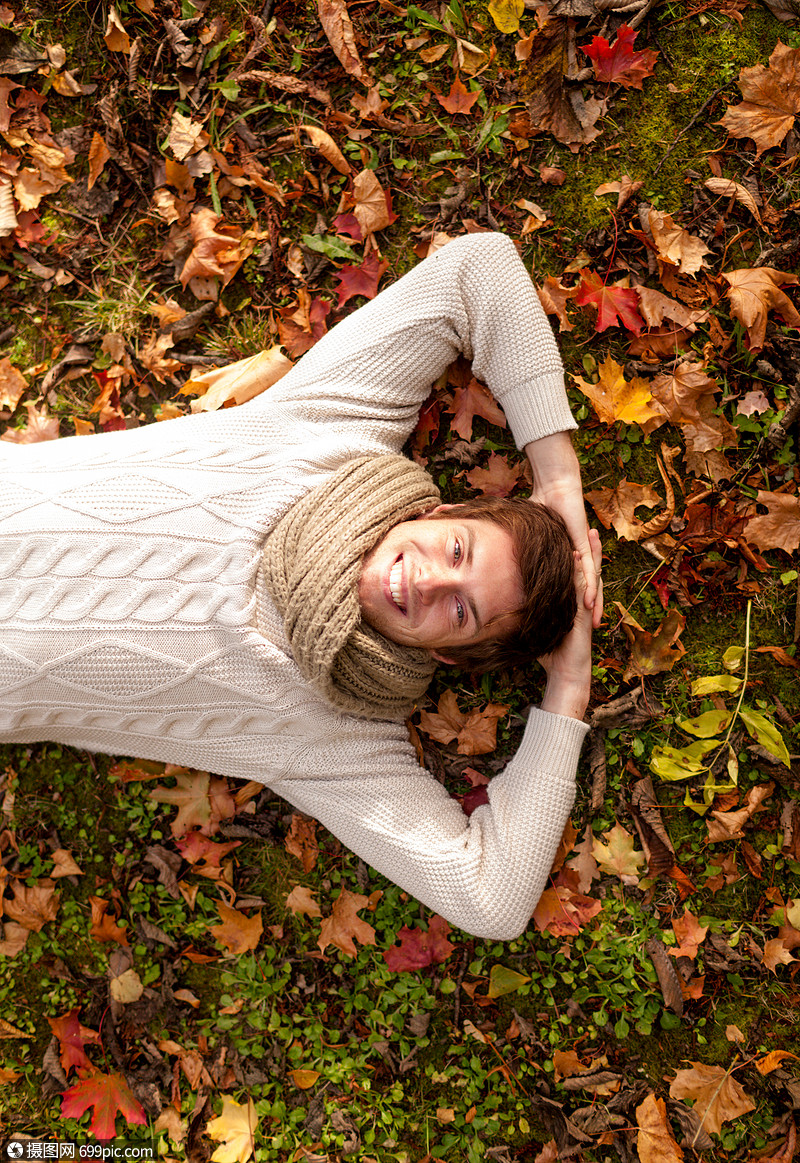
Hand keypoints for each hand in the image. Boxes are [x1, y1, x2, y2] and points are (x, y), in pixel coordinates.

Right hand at [525, 431, 602, 627]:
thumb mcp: (525, 529)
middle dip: (588, 611)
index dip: (570, 601)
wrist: (556, 482)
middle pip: (585, 587)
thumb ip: (508, 538)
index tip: (566, 621)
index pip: (570, 582)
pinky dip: (590, 586)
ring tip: (594, 625)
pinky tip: (591, 604)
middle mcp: (576, 556)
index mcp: (565, 555)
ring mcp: (582, 551)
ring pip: (591, 583)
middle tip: (588, 632)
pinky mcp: (583, 545)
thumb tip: (477, 538)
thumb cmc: (543, 499)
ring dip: (594, 605)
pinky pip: (589, 569)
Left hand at [538, 529, 602, 719]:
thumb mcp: (533, 629)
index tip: (568, 535)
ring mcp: (583, 605)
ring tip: (592, 532)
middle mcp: (579, 599)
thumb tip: (498, 613)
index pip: (572, 573)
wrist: (565, 673)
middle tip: (588, 523)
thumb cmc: (549, 653)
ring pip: (589, 574)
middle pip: (585, 569)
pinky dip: (581, 573)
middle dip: (588, 547)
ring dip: (592, 554)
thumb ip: (523, 618)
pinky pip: (583, 589)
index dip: (571, 554)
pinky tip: (578, 556)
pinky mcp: (583, 613)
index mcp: (569, 600)